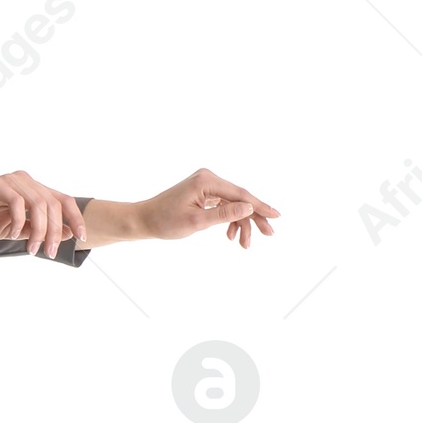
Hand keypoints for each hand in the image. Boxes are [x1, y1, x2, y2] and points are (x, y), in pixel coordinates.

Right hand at [0, 172, 90, 258]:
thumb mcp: (15, 230)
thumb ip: (37, 230)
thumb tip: (66, 234)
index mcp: (33, 189)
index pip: (63, 200)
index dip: (76, 218)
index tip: (81, 238)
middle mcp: (25, 181)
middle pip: (54, 204)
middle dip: (56, 232)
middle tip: (48, 253)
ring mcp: (11, 181)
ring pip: (39, 204)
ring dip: (39, 231)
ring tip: (32, 250)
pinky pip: (17, 202)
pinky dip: (19, 221)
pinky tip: (11, 235)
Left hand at [139, 169, 278, 249]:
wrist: (144, 220)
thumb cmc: (165, 221)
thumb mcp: (196, 222)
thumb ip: (224, 214)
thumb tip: (248, 207)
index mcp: (207, 181)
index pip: (240, 194)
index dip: (260, 206)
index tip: (277, 216)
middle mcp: (208, 178)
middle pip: (239, 198)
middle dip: (254, 217)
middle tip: (268, 234)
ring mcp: (206, 185)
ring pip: (233, 204)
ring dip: (241, 223)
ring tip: (244, 244)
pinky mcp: (204, 193)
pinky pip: (224, 205)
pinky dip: (230, 220)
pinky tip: (231, 235)